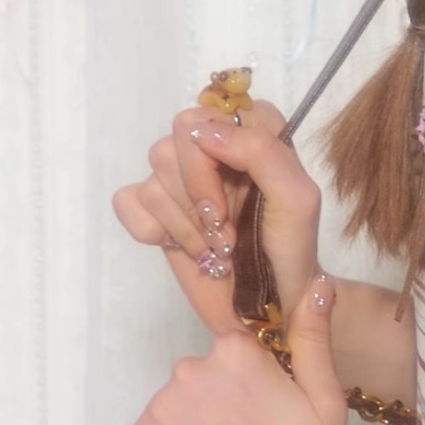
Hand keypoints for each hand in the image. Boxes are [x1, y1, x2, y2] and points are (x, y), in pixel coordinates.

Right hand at [109, 95, 324, 336]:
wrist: (269, 305)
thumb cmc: (290, 250)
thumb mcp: (297, 198)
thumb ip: (261, 152)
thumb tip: (204, 132)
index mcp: (250, 133)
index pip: (204, 118)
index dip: (210, 164)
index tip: (234, 204)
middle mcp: (212, 148)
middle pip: (171, 147)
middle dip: (197, 199)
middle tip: (225, 233)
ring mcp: (179, 179)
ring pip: (152, 180)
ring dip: (185, 226)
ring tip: (214, 247)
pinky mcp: (154, 210)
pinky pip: (127, 202)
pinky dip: (151, 231)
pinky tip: (179, 246)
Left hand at [125, 276, 348, 424]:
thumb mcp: (325, 401)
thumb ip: (314, 338)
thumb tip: (317, 284)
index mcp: (236, 353)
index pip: (237, 354)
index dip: (256, 387)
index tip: (270, 418)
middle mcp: (190, 370)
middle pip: (203, 378)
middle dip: (222, 404)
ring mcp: (159, 408)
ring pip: (178, 408)